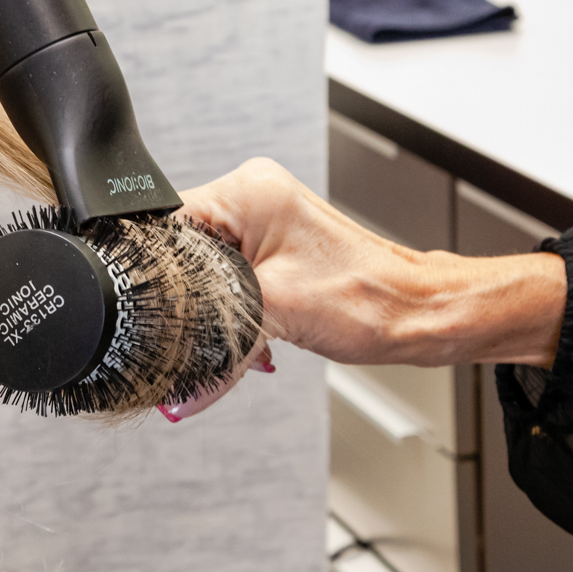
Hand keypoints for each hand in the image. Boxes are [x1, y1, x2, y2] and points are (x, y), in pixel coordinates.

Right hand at [160, 159, 564, 419]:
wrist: (418, 314)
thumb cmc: (370, 301)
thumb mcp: (273, 315)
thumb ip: (213, 338)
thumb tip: (177, 380)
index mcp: (246, 191)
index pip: (165, 226)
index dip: (154, 275)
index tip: (154, 314)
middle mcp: (252, 195)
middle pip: (180, 248)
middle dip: (184, 299)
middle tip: (194, 334)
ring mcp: (263, 219)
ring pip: (202, 267)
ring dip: (208, 309)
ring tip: (232, 337)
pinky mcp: (272, 245)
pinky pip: (226, 274)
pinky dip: (229, 309)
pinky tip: (245, 335)